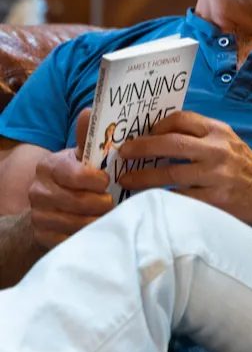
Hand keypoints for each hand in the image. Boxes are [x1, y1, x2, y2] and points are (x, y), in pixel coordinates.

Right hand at [28, 109, 112, 248]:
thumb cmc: (75, 175)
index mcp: (49, 166)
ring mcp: (39, 215)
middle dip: (101, 203)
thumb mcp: (82, 156)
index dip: (95, 179)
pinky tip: (98, 229)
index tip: (108, 181)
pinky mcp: (43, 236)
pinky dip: (87, 236)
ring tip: (110, 216)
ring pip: (75, 224)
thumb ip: (88, 138)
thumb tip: (89, 112)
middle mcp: (38, 191)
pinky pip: (69, 240)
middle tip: (113, 202)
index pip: (73, 174)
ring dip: (98, 221)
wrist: (52, 201)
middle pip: (76, 202)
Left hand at [118, 111, 251, 225]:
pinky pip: (179, 197)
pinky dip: (161, 197)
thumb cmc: (245, 170)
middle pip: (170, 143)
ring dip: (142, 177)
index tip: (142, 135)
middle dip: (141, 147)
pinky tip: (148, 199)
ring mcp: (216, 176)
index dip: (157, 126)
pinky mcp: (215, 200)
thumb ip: (202, 138)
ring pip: (169, 173)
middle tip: (122, 154)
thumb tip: (159, 137)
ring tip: (126, 181)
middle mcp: (218, 150)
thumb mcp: (229, 144)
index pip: (182, 119)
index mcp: (219, 131)